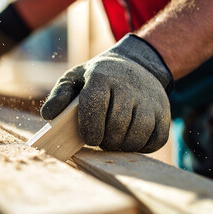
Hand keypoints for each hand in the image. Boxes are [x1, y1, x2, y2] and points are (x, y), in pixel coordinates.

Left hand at [41, 34, 172, 152]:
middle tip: (100, 138)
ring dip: (122, 145)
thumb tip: (48, 115)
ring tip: (114, 139)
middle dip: (105, 140)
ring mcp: (150, 99)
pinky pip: (156, 140)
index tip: (89, 138)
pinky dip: (141, 146)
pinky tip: (130, 138)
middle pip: (116, 125)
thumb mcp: (75, 78)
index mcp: (101, 76)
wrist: (136, 66)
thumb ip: (60, 95)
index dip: (90, 128)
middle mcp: (129, 86)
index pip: (95, 104)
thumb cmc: (99, 78)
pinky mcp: (164, 112)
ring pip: (136, 135)